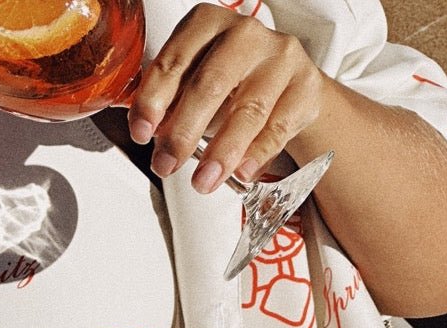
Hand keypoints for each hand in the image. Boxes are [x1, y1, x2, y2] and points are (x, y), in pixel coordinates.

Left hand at [127, 2, 324, 192]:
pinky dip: (257, 154)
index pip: (174, 62)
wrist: (290, 85)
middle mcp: (245, 34)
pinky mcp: (306, 87)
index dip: (153, 101)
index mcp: (207, 24)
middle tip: (166, 166)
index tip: (141, 134)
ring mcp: (280, 59)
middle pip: (210, 85)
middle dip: (182, 133)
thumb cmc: (232, 85)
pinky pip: (278, 128)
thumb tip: (152, 137)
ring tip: (202, 182)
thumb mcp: (194, 85)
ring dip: (221, 152)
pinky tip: (240, 173)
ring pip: (247, 110)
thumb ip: (171, 105)